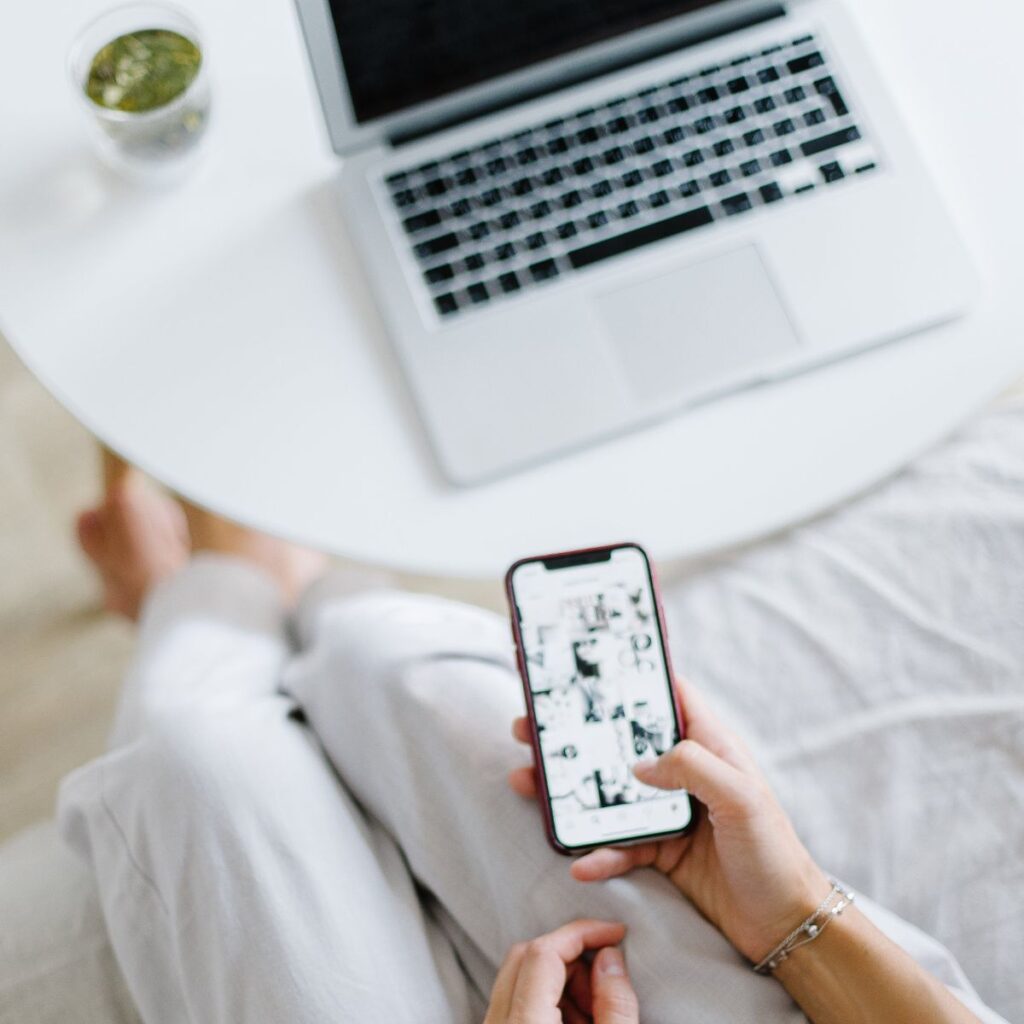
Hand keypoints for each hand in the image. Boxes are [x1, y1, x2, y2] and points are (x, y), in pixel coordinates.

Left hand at [483, 919, 637, 1023]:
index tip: (614, 933)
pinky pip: (513, 1004)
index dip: (582, 933)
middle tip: (604, 984)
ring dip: (559, 982)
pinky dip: (546, 1001)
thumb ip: (615, 1005)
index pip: (543, 952)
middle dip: (570, 958)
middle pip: (524, 958)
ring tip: (593, 1015)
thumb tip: (610, 958)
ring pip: (516, 979)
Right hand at [509, 684, 828, 963]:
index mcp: (708, 746)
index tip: (587, 667)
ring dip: (570, 791)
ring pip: (608, 794)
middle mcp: (684, 774)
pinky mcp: (660, 852)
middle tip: (530, 726)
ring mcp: (669, 813)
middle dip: (577, 735)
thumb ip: (692, 767)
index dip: (631, 678)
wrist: (786, 925)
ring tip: (526, 781)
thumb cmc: (775, 853)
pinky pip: (619, 847)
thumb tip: (638, 765)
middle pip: (621, 744)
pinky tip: (579, 862)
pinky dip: (597, 854)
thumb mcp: (741, 798)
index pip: (667, 697)